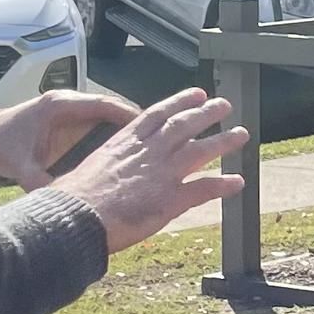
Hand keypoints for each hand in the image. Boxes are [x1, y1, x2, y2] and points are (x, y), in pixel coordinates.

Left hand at [0, 90, 140, 190]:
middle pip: (113, 108)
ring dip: (128, 128)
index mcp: (61, 107)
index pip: (105, 105)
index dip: (130, 115)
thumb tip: (60, 200)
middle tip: (161, 138)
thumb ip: (39, 181)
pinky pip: (100, 123)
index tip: (152, 128)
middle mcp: (70, 104)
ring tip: (152, 145)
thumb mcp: (20, 166)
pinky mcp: (70, 122)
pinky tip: (129, 150)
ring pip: (109, 115)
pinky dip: (115, 133)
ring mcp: (71, 111)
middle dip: (137, 122)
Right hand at [51, 88, 248, 253]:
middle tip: (223, 105)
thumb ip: (107, 166)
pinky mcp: (171, 199)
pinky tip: (238, 182)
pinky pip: (204, 188)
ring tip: (241, 134)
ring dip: (224, 141)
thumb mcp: (88, 170)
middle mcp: (149, 152)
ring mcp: (163, 173)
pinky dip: (223, 184)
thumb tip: (104, 172)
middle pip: (185, 125)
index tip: (196, 94)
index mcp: (125, 142)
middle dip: (207, 113)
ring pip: (201, 150)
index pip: (159, 113)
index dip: (180, 102)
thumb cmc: (72, 200)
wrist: (75, 219)